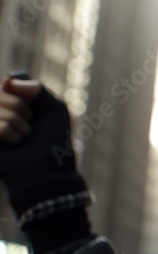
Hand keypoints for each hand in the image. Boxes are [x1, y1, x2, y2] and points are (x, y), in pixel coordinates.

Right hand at [0, 75, 90, 253]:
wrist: (47, 173)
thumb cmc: (55, 143)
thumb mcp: (56, 110)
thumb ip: (37, 89)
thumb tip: (8, 81)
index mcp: (12, 104)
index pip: (3, 83)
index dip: (12, 88)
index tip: (28, 103)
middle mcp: (0, 113)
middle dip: (18, 105)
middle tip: (29, 123)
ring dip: (16, 121)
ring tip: (24, 136)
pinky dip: (8, 132)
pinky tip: (15, 143)